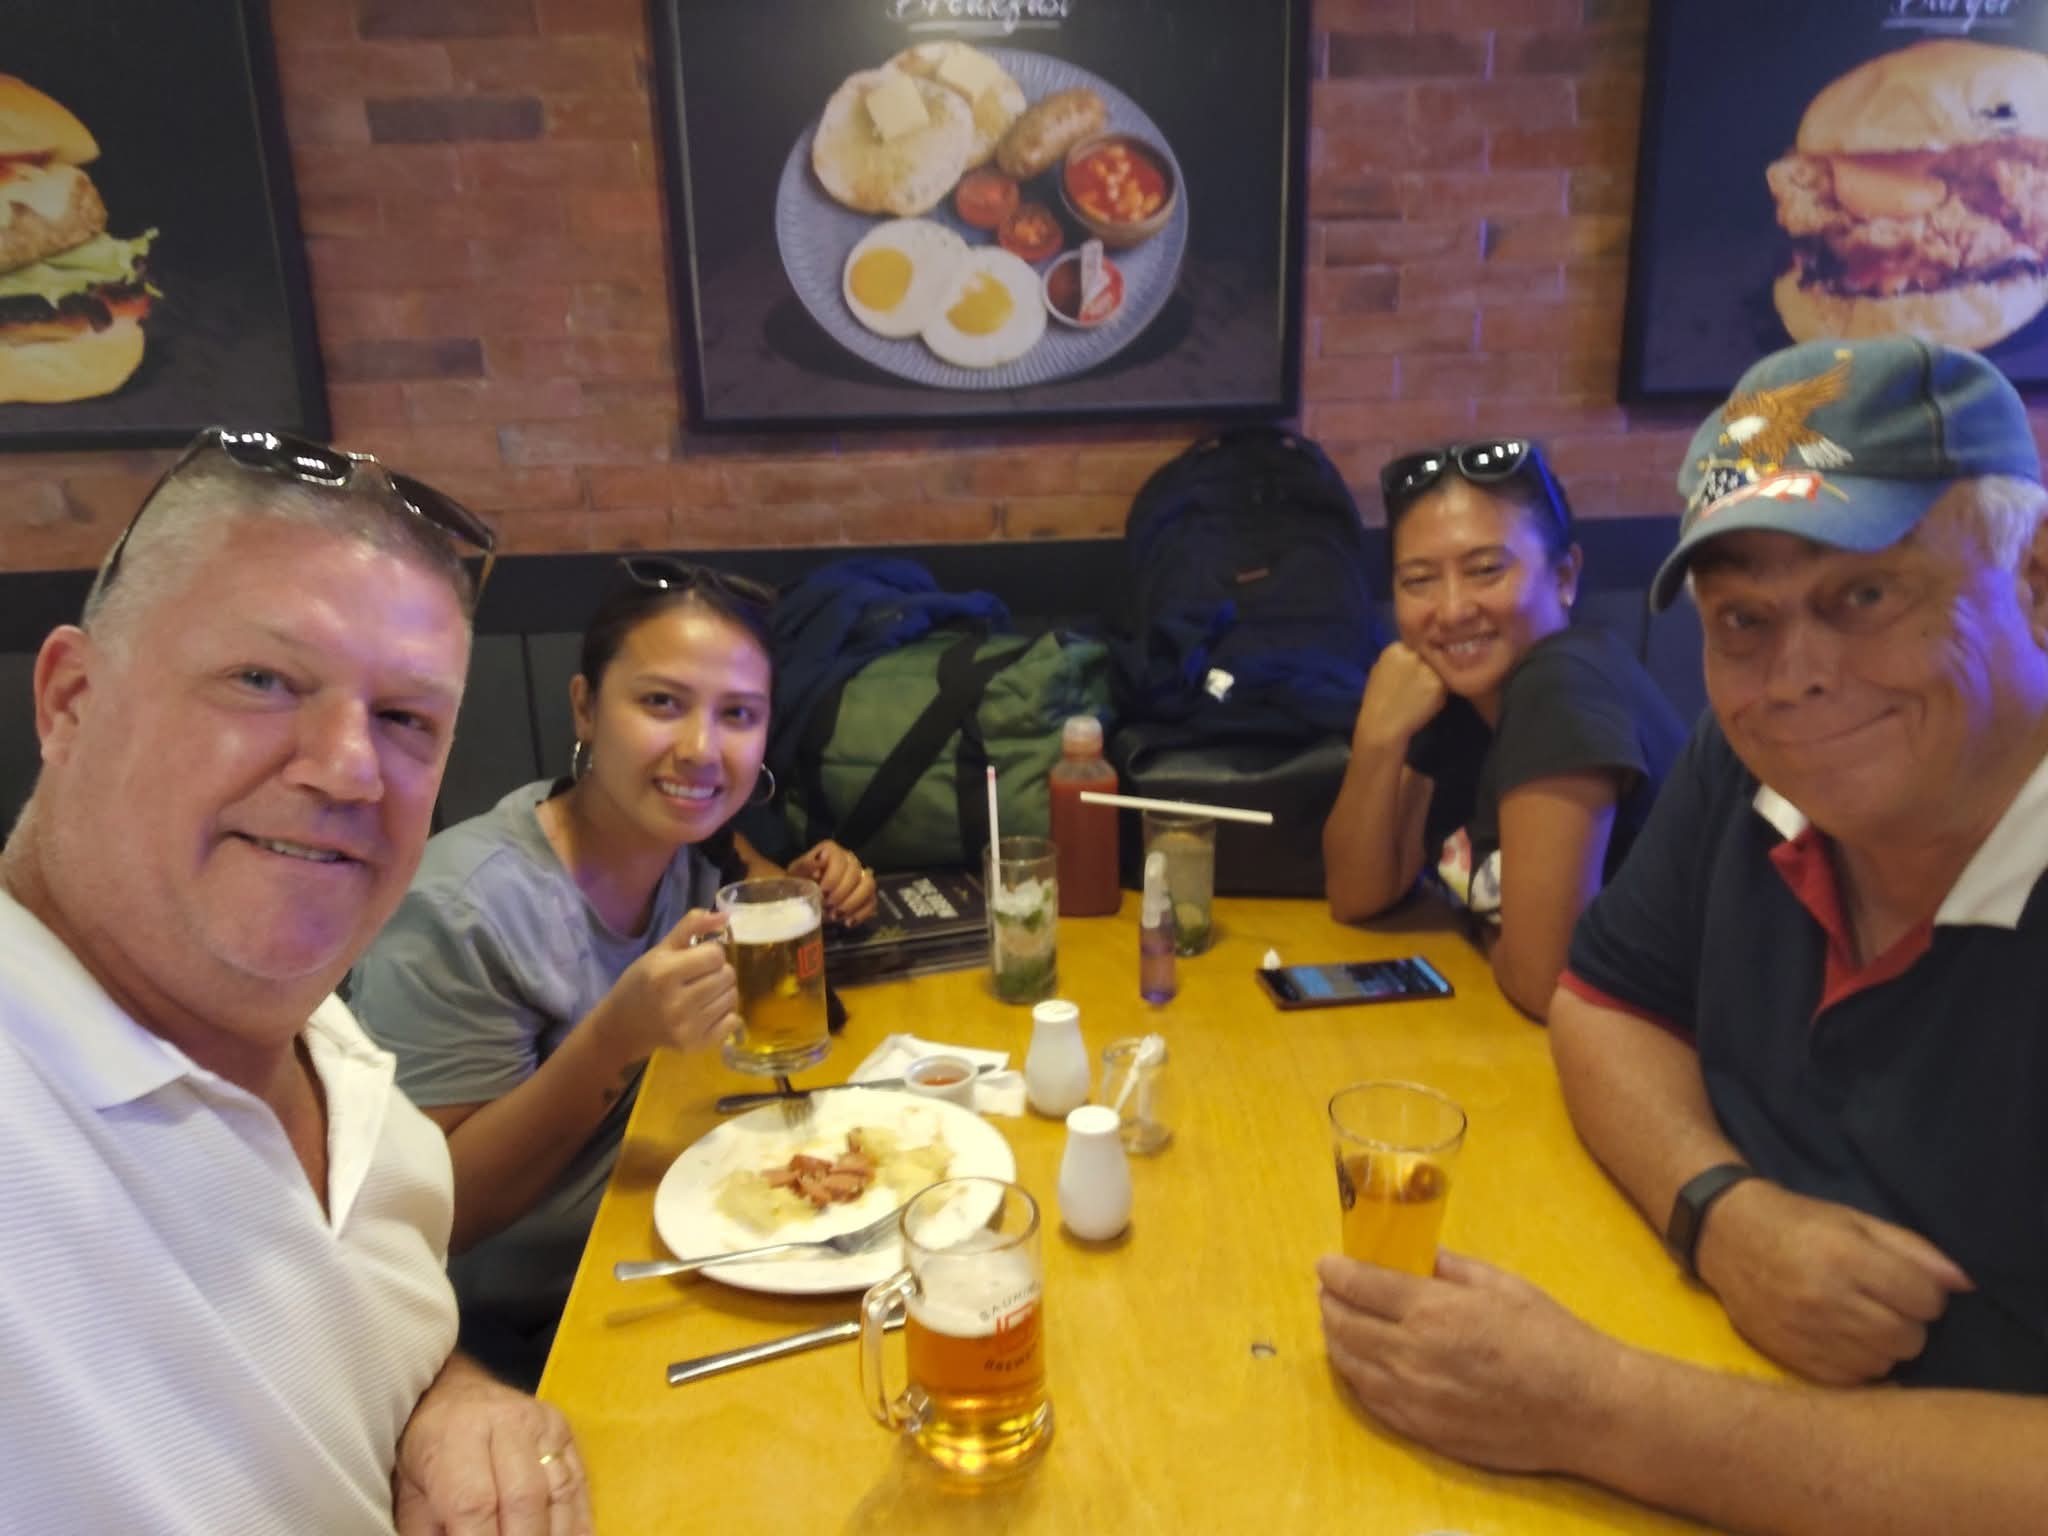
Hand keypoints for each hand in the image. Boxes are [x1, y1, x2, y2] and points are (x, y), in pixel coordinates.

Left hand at [393, 1353, 591, 1535]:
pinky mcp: (566, 1433)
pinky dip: (577, 1525)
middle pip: (524, 1499)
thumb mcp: (409, 1494)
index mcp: (456, 1436)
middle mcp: (506, 1423)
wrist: (454, 1393)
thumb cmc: (427, 1450)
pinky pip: (579, 1484)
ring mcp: (543, 1425)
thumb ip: (428, 1534)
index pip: (474, 1504)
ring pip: (559, 1493)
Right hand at [588, 908, 738, 1065]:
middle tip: (700, 977)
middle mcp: (677, 1002)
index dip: (710, 953)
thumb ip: (691, 926)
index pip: (716, 955)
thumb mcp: (660, 950)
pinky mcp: (696, 1045)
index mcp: (665, 974)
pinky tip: (707, 1011)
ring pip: (733, 998)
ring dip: (723, 992)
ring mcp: (687, 1027)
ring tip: (703, 993)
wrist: (622, 1027)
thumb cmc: (641, 983)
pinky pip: (733, 1021)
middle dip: (718, 971)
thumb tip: (726, 915)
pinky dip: (726, 1014)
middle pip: (727, 976)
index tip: (697, 959)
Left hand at [789, 840, 877, 926]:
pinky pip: (872, 902)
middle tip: (827, 907)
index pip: (840, 859)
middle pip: (855, 873)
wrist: (805, 897)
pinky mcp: (867, 894)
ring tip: (837, 916)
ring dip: (853, 903)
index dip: (833, 876)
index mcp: (832, 851)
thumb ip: (806, 865)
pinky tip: (847, 923)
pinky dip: (861, 914)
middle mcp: (850, 860)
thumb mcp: (795, 874)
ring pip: (869, 886)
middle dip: (842, 893)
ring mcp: (861, 877)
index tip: (822, 892)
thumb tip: (820, 859)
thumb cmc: (799, 883)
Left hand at [1317, 1250, 1621, 1474]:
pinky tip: (1360, 1362)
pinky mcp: (1422, 1431)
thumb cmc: (1551, 1339)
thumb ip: (1449, 1268)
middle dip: (1330, 1302)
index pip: (1361, 1286)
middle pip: (1344, 1325)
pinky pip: (1370, 1400)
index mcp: (1433, 1312)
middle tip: (1331, 1290)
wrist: (1586, 1409)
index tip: (1326, 1263)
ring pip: (1350, 1365)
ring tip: (1338, 1321)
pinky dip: (1356, 1375)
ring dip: (1336, 1338)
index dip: (1336, 1271)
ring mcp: (1414, 1399)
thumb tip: (1414, 1254)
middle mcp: (1413, 1356)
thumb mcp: (1501, 1285)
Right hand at [1354, 643, 1448, 750]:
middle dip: (1426, 669)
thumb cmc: (1378, 700)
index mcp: (1395, 649)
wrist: (1381, 726)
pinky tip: (1424, 705)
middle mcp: (1412, 654)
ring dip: (1434, 682)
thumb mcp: (1381, 670)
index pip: (1415, 647)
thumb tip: (1415, 651)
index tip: (1409, 677)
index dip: (1415, 663)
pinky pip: (1444, 686)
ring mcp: (1425, 668)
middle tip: (1416, 688)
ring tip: (1418, 697)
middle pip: (1428, 657)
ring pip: (1438, 671)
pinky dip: (1438, 696)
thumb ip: (1398, 659)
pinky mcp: (1437, 684)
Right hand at [1694, 1179, 1971, 1384]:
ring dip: (1883, 1343)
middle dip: (1905, 1319)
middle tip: (1879, 1301)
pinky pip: (1855, 1379)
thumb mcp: (1855, 1221)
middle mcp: (1826, 1299)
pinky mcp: (1793, 1360)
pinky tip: (1840, 1337)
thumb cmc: (1798, 1224)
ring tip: (1858, 1319)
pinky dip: (1857, 1362)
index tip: (1901, 1282)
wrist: (1724, 1236)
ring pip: (1885, 1362)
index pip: (1925, 1299)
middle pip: (1910, 1336)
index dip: (1922, 1291)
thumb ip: (1912, 1250)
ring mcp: (1807, 1334)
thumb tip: (1963, 1285)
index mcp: (1844, 1256)